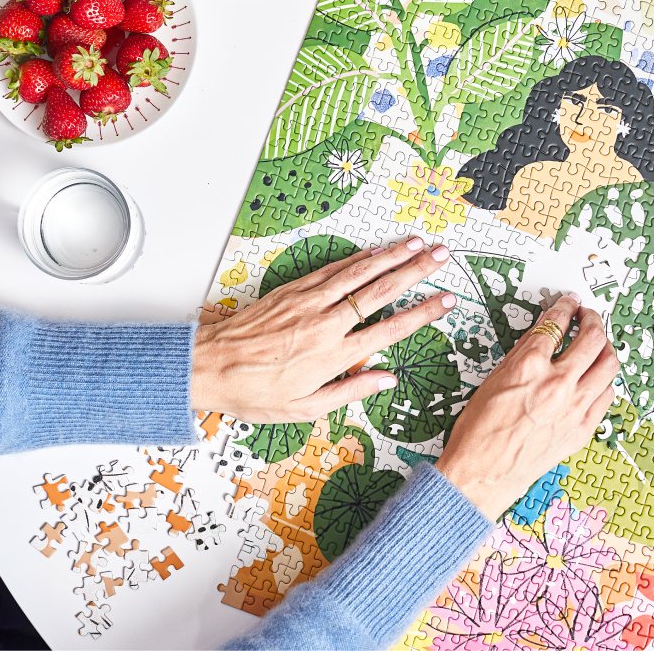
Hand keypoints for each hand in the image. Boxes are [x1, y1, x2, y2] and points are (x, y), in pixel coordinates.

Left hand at [190, 237, 454, 422]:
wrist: (208, 365)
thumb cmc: (253, 392)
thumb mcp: (303, 408)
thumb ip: (349, 392)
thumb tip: (386, 379)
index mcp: (333, 356)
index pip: (390, 329)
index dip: (422, 313)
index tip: (445, 300)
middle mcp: (325, 323)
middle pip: (381, 291)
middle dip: (416, 271)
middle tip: (442, 256)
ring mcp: (309, 302)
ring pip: (360, 273)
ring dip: (392, 256)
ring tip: (418, 243)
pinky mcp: (293, 290)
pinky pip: (333, 269)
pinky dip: (358, 258)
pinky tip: (376, 250)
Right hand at [435, 295, 618, 518]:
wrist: (483, 475)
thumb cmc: (479, 432)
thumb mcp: (494, 379)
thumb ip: (523, 352)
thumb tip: (542, 332)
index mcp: (529, 367)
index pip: (557, 323)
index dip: (566, 306)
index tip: (568, 302)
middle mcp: (557, 384)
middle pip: (592, 338)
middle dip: (592, 319)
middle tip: (587, 316)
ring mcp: (575, 408)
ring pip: (608, 364)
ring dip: (605, 347)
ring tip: (597, 343)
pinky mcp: (583, 429)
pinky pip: (606, 395)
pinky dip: (603, 380)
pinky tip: (595, 377)